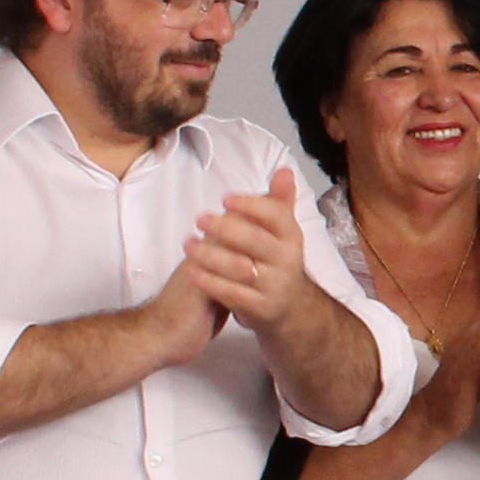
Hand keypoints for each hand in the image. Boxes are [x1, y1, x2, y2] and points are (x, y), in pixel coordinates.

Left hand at [184, 168, 313, 332]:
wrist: (289, 308)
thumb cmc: (276, 260)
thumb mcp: (281, 231)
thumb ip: (278, 201)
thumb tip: (284, 170)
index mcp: (291, 237)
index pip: (276, 216)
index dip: (251, 206)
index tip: (225, 199)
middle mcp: (287, 261)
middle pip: (255, 241)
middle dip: (225, 228)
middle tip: (199, 218)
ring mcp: (275, 286)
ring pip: (240, 268)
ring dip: (211, 255)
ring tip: (188, 244)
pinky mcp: (261, 309)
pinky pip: (233, 294)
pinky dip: (210, 282)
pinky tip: (192, 271)